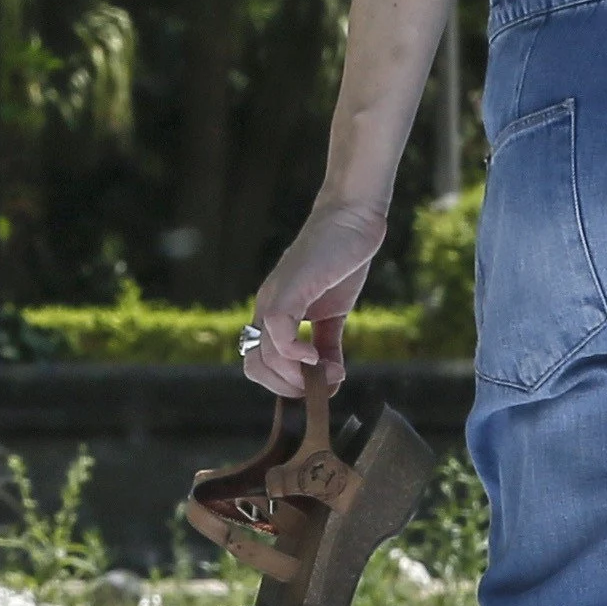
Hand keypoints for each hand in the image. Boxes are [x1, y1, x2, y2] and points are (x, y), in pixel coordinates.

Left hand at [240, 196, 384, 396]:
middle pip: (253, 366)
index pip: (259, 363)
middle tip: (320, 385)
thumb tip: (331, 376)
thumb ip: (328, 344)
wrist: (353, 218)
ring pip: (263, 355)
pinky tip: (318, 357)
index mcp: (274, 313)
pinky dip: (295, 354)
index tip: (318, 386)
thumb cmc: (343, 259)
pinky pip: (277, 330)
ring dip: (296, 376)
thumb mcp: (335, 312)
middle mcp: (266, 306)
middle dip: (286, 387)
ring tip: (329, 373)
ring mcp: (274, 298)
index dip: (284, 384)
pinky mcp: (290, 289)